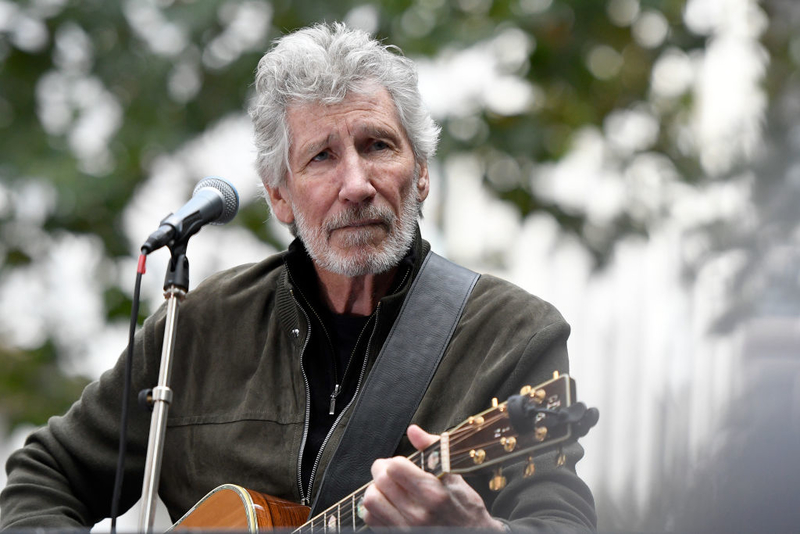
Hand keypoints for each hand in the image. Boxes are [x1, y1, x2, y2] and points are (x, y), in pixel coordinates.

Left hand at [361, 424, 505, 530]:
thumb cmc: (465, 507)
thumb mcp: (455, 476)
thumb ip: (432, 450)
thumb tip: (413, 430)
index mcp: (434, 493)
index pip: (395, 467)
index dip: (396, 461)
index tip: (401, 464)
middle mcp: (418, 513)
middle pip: (381, 481)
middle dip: (382, 470)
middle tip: (389, 471)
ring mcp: (407, 528)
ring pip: (371, 500)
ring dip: (376, 489)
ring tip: (386, 487)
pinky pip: (371, 519)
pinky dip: (374, 508)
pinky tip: (387, 504)